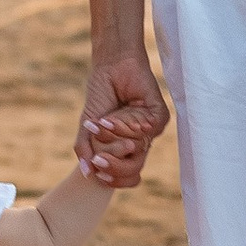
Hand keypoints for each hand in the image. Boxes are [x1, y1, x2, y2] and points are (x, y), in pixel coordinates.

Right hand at [76, 45, 167, 186]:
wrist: (110, 67)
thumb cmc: (100, 95)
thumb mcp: (88, 127)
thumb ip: (86, 149)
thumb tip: (87, 173)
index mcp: (127, 147)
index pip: (127, 175)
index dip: (113, 178)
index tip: (98, 172)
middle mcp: (142, 140)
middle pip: (134, 168)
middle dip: (114, 165)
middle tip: (99, 159)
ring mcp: (151, 129)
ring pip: (138, 149)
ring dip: (114, 139)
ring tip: (100, 125)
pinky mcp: (159, 115)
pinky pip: (145, 130)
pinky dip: (123, 125)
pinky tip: (109, 118)